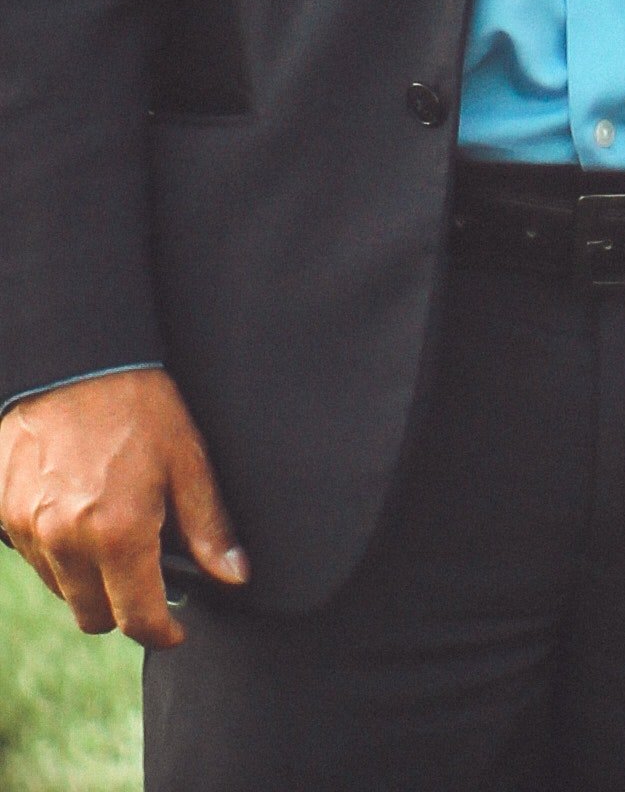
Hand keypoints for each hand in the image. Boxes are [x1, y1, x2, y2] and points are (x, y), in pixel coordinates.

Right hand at [0, 371, 245, 648]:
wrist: (72, 357)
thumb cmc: (136, 401)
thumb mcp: (186, 456)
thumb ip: (208, 524)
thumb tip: (235, 574)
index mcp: (118, 533)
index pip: (137, 619)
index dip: (161, 633)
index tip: (174, 629)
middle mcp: (66, 541)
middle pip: (94, 616)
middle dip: (123, 608)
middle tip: (146, 578)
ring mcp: (29, 530)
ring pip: (62, 590)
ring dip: (87, 580)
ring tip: (113, 534)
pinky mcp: (5, 514)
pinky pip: (33, 558)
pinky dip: (57, 553)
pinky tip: (79, 514)